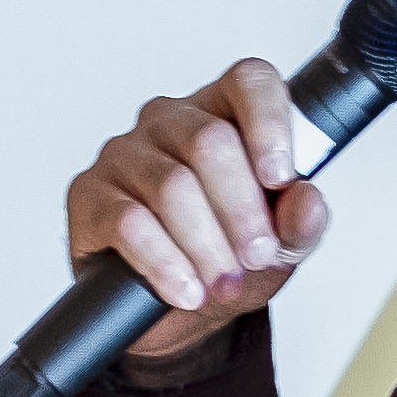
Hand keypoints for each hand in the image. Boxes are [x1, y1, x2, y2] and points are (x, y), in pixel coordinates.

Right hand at [64, 58, 330, 371]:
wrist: (171, 315)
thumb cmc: (224, 259)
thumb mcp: (279, 249)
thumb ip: (300, 224)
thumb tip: (307, 203)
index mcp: (222, 113)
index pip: (248, 81)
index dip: (269, 122)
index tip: (281, 178)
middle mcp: (169, 122)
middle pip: (209, 142)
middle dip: (241, 210)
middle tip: (257, 256)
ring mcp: (124, 154)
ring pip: (172, 186)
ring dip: (205, 244)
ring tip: (221, 282)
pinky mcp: (89, 194)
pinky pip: (128, 222)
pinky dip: (164, 262)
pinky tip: (184, 288)